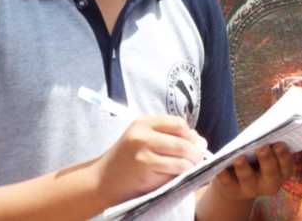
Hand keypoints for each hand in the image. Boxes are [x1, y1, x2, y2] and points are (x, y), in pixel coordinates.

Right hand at [91, 115, 207, 205]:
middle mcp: (143, 135)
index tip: (194, 143)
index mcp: (143, 122)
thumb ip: (166, 135)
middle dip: (195, 151)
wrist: (101, 180)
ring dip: (191, 165)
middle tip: (198, 158)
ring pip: (181, 157)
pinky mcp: (145, 170)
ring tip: (191, 168)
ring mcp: (144, 153)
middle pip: (182, 141)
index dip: (190, 134)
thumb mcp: (141, 138)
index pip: (178, 123)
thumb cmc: (125, 159)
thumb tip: (199, 140)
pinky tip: (179, 176)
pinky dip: (181, 174)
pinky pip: (173, 171)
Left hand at [210, 143, 294, 201]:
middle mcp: (269, 183)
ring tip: (239, 158)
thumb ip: (267, 141)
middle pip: (270, 173)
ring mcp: (251, 189)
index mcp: (281, 173)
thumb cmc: (256, 157)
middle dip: (267, 160)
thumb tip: (263, 127)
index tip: (279, 144)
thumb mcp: (265, 150)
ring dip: (244, 168)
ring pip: (248, 179)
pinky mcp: (232, 190)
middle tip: (262, 148)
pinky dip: (223, 174)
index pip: (286, 165)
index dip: (284, 155)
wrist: (239, 181)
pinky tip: (220, 166)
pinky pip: (227, 182)